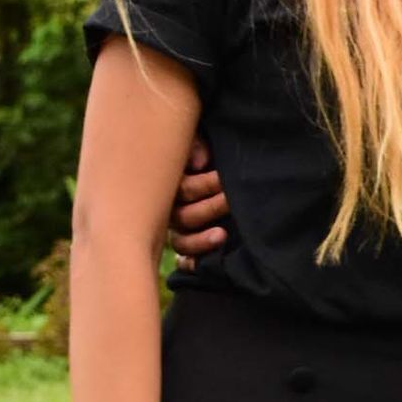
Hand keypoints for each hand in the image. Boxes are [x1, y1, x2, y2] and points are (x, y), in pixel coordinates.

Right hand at [168, 134, 229, 258]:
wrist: (216, 163)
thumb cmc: (204, 149)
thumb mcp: (197, 137)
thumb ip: (195, 143)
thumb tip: (200, 163)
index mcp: (170, 182)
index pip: (183, 190)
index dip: (204, 185)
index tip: (224, 178)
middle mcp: (170, 208)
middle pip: (184, 217)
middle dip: (211, 208)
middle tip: (231, 199)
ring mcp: (178, 228)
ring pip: (181, 242)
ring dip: (201, 240)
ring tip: (222, 235)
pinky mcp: (189, 245)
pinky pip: (184, 260)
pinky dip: (192, 263)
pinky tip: (203, 264)